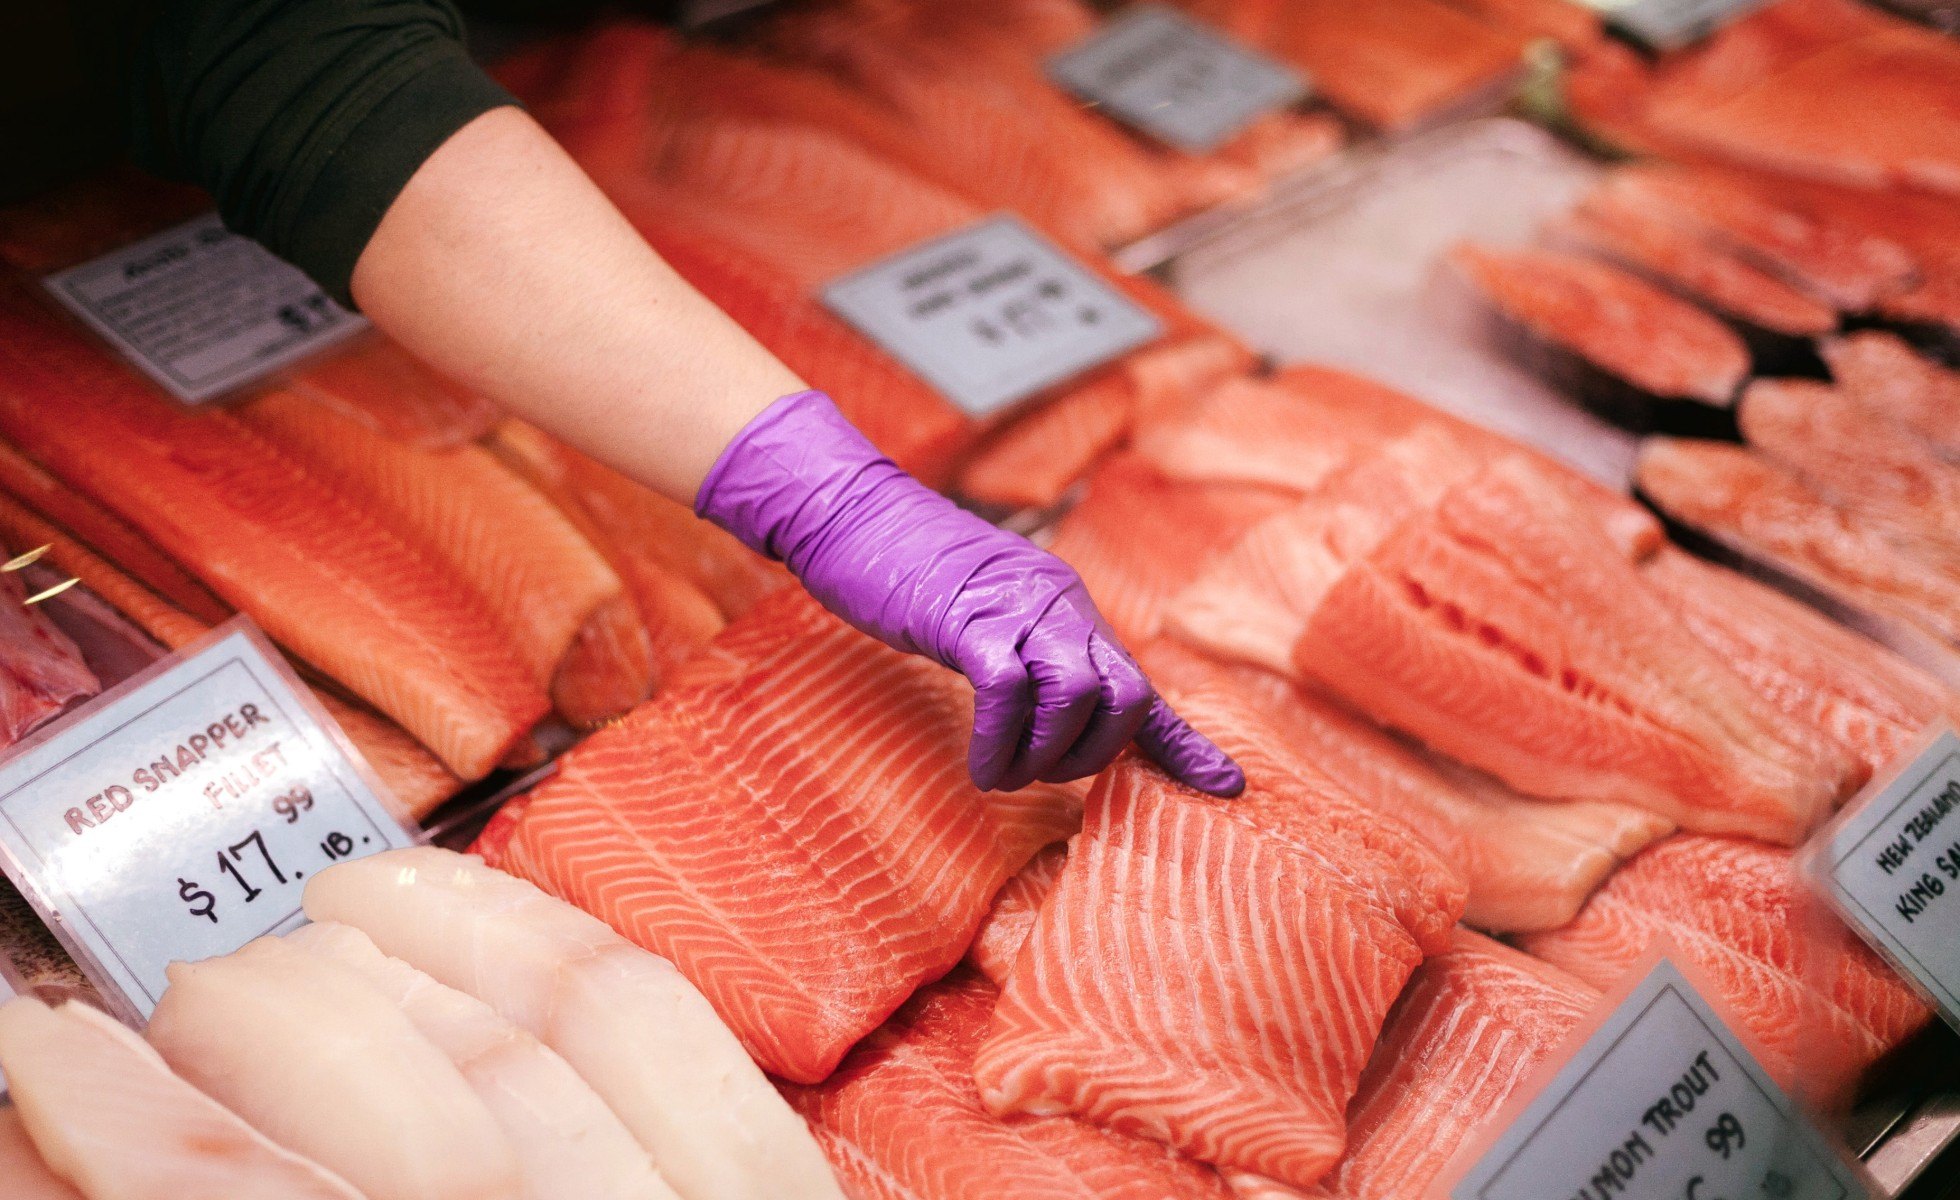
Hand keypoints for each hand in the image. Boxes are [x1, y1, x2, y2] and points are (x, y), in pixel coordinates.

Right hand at [696, 391, 1243, 794]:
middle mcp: (1057, 605)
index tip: (1226, 787)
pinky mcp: (966, 617)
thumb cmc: (913, 578)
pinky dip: (998, 743)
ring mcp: (1015, 607)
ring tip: (1001, 772)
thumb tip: (1063, 715)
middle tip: (1037, 772)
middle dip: (1091, 756)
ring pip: (1077, 696)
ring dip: (1043, 757)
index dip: (1184, 744)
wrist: (852, 516)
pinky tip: (980, 766)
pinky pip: (1008, 691)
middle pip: (1125, 695)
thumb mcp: (987, 620)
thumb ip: (1031, 660)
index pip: (1142, 684)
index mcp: (1070, 610)